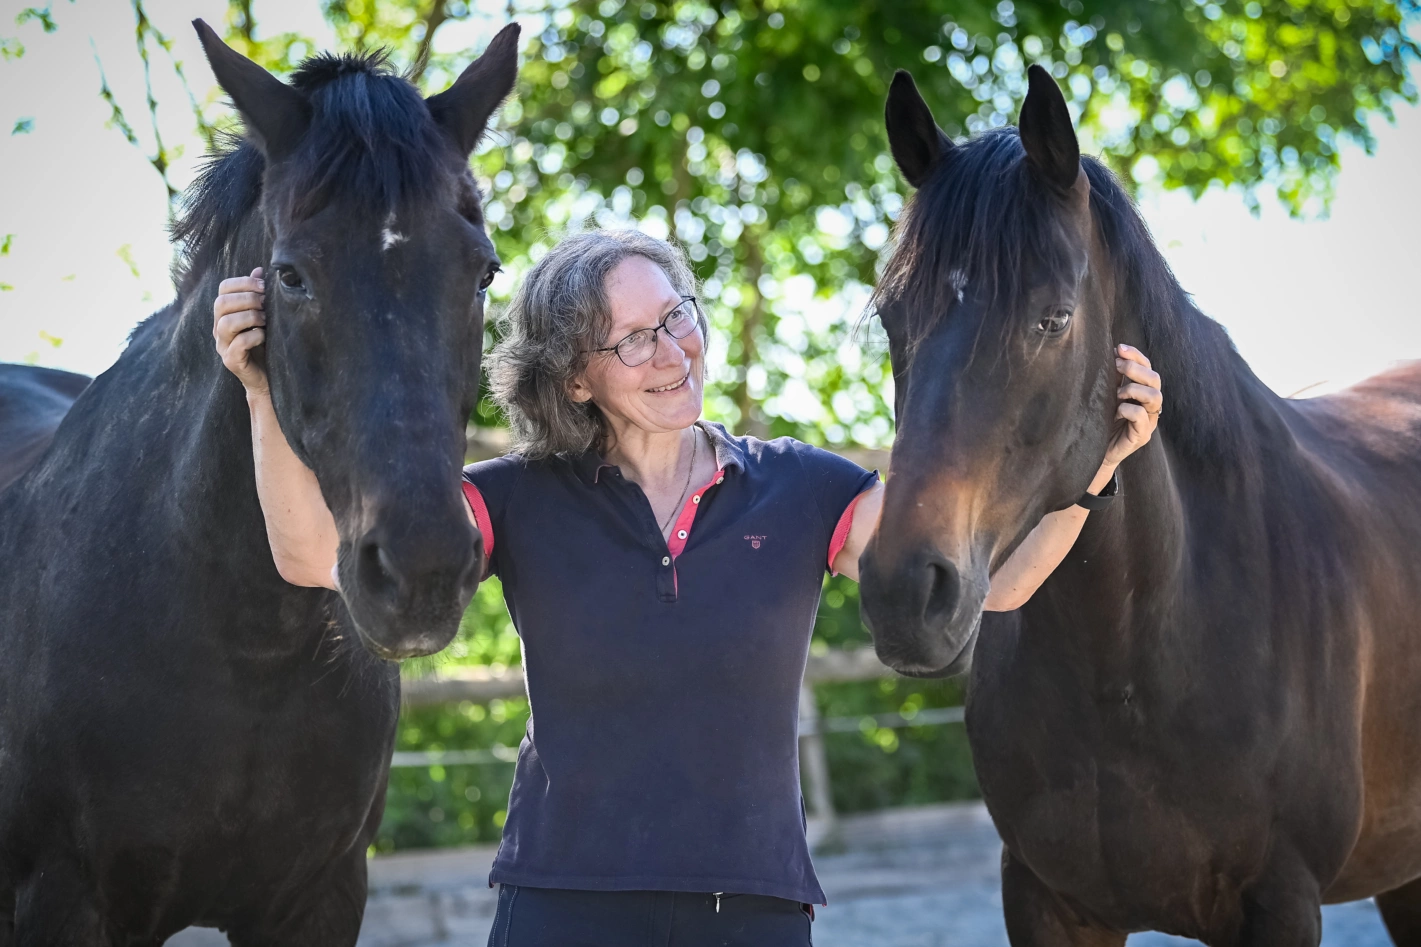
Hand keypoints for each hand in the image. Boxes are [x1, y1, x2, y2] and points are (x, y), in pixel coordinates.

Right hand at [213, 267, 268, 394]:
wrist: (269, 379)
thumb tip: (259, 269)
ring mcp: (223, 346)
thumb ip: (258, 295)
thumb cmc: (267, 345)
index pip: (223, 289)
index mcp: (225, 314)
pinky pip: (238, 344)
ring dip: (250, 317)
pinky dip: (253, 336)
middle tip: (266, 304)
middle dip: (247, 299)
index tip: (263, 286)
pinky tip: (264, 336)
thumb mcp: (264, 317)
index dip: (242, 282)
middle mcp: (219, 329)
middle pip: (221, 303)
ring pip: (226, 323)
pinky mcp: (231, 361)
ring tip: (265, 321)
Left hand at [1101, 343, 1162, 467]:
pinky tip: (1116, 411)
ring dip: (1134, 389)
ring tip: (1117, 394)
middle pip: (1155, 379)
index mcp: (1142, 392)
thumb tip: (1111, 352)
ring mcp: (1148, 421)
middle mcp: (1149, 405)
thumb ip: (1112, 378)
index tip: (1119, 348)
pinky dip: (1128, 409)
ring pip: (1155, 397)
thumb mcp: (1105, 395)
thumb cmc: (1099, 421)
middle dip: (1135, 369)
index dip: (1136, 355)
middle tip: (1116, 367)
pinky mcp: (1142, 435)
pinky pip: (1142, 416)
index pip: (1148, 368)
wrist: (1093, 451)